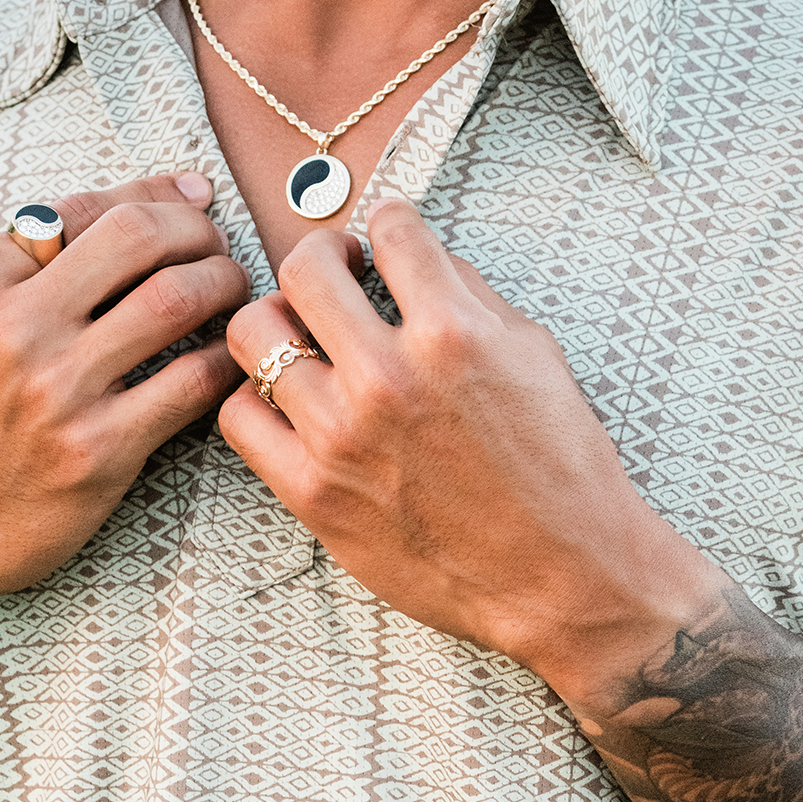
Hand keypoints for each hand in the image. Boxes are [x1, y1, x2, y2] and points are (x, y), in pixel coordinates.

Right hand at [0, 173, 247, 617]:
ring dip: (223, 282)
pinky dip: (224, 359)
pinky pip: (191, 383)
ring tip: (231, 288)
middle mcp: (12, 327)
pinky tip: (227, 357)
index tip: (189, 198)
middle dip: (196, 229)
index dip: (153, 194)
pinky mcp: (97, 453)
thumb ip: (17, 259)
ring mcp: (57, 391)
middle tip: (216, 243)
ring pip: (177, 298)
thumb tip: (130, 203)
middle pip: (140, 236)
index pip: (86, 207)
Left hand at [218, 198, 694, 689]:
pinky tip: (290, 396)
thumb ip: (467, 293)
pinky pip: (239, 417)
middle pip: (304, 266)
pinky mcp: (313, 493)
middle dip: (323, 252)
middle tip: (339, 269)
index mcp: (450, 332)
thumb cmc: (559, 465)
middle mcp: (388, 376)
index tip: (387, 238)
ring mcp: (342, 436)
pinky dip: (257, 395)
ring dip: (282, 319)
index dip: (391, 223)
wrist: (563, 578)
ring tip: (306, 333)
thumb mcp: (532, 352)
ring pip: (253, 334)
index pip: (390, 228)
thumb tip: (414, 257)